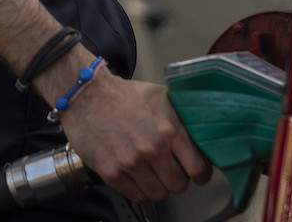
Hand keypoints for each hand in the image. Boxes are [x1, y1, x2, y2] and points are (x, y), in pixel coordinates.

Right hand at [37, 48, 211, 202]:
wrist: (86, 95)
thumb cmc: (124, 96)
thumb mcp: (161, 97)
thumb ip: (184, 119)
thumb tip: (205, 137)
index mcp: (170, 129)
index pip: (199, 169)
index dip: (199, 173)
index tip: (195, 172)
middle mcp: (152, 148)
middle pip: (179, 186)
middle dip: (176, 178)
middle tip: (168, 169)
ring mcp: (131, 162)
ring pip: (159, 194)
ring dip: (157, 185)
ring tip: (149, 171)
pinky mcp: (112, 172)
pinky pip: (137, 196)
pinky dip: (137, 189)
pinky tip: (134, 174)